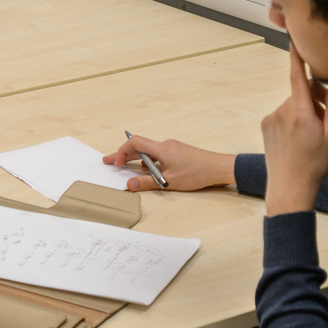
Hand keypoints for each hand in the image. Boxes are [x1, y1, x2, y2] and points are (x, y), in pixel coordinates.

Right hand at [102, 136, 235, 191]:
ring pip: (148, 150)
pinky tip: (148, 170)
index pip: (135, 143)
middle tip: (109, 162)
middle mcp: (165, 145)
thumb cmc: (197, 173)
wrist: (219, 167)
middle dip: (123, 155)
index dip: (122, 152)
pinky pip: (157, 154)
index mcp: (161, 149)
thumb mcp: (170, 181)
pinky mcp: (177, 152)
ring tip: (125, 166)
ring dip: (135, 158)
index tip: (117, 164)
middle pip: (139, 146)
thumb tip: (129, 184)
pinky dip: (148, 160)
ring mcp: (172, 148)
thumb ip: (148, 183)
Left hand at [261, 45, 327, 214]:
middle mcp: (282, 111)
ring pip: (293, 104)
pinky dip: (294, 118)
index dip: (298, 57)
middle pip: (301, 92)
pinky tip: (300, 137)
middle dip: (317, 98)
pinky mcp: (265, 125)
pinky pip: (283, 114)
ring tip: (316, 133)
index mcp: (300, 111)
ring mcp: (271, 118)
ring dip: (306, 110)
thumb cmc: (316, 163)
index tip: (294, 39)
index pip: (298, 76)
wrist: (289, 187)